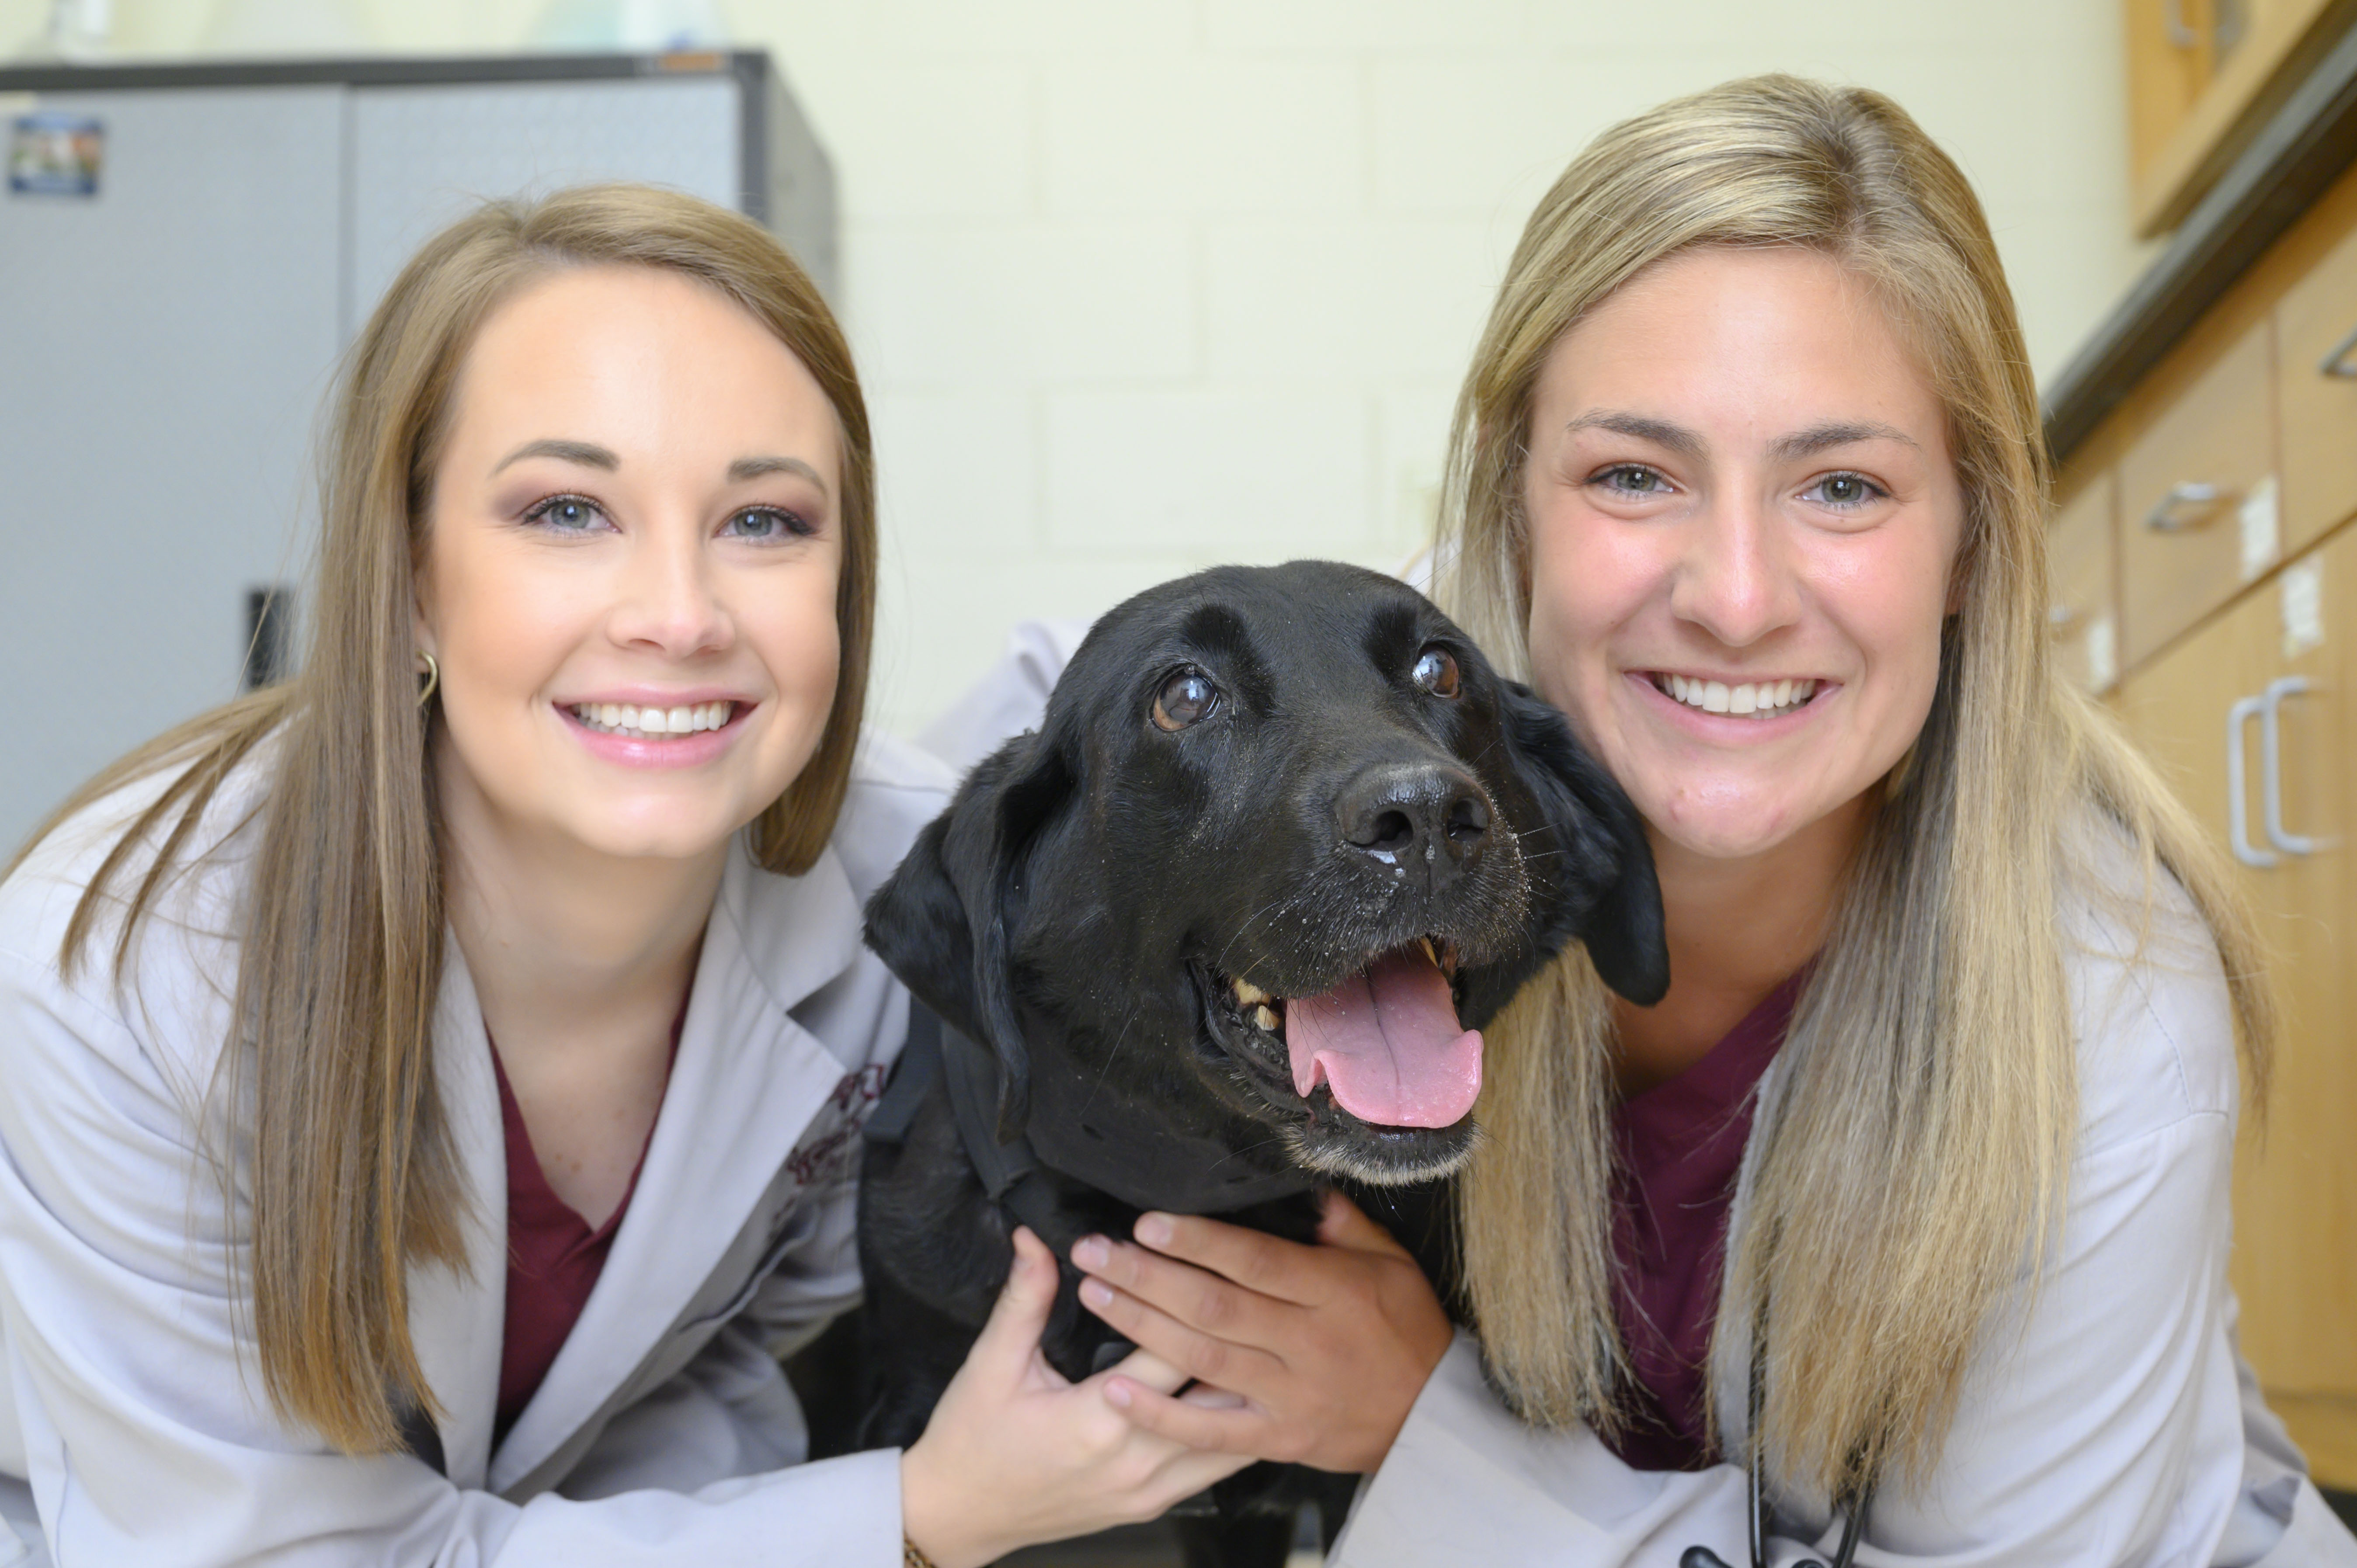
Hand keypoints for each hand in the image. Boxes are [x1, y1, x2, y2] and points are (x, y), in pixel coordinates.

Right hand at [898, 1227, 1254, 1567]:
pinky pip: (1214, 1468)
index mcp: (1098, 1417)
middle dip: (1234, 1341)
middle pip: (1214, 1390)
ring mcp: (1148, 1490)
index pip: (1172, 1346)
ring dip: (1244, 1390)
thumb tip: (1034, 1238)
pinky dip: (1232, 1429)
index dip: (1186, 1298)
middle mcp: (1135, 1459)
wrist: (960, 1516)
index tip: (1200, 1263)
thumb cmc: (972, 1438)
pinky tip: (1241, 1396)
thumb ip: (1024, 1298)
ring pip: (1228, 1436)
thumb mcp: (991, 1364)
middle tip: (1254, 1297)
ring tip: (1261, 1344)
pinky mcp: (1151, 1506)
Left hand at [1071, 1191, 1452, 1473]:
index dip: (1197, 1241)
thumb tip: (1300, 1185)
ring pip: (1203, 1359)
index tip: (1146, 1222)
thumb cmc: (1408, 1328)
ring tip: (1094, 1295)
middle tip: (1094, 1251)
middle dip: (1147, 1277)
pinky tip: (1115, 1389)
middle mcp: (1306, 1343)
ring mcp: (1289, 1396)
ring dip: (1142, 1327)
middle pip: (1214, 1306)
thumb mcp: (1390, 1261)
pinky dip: (1161, 1414)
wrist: (1433, 1417)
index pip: (1254, 1261)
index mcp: (1331, 1292)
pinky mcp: (1278, 1439)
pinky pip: (1211, 1431)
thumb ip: (1342, 1224)